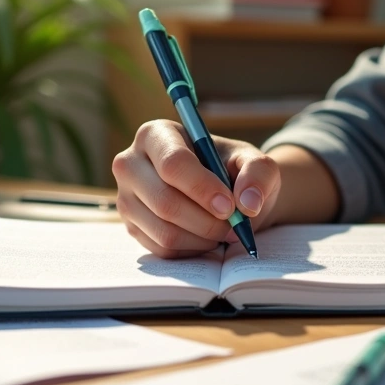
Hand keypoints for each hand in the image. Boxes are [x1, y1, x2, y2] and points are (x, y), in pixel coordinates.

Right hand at [112, 120, 280, 257]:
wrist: (223, 192)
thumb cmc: (234, 170)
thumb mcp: (254, 162)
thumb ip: (259, 173)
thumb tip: (247, 203)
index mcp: (156, 134)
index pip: (173, 164)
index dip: (202, 189)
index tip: (229, 206)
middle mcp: (131, 164)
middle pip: (164, 201)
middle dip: (207, 221)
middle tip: (234, 226)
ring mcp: (126, 197)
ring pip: (164, 231)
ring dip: (203, 238)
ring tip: (225, 231)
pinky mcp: (131, 226)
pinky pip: (162, 249)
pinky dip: (193, 249)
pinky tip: (208, 237)